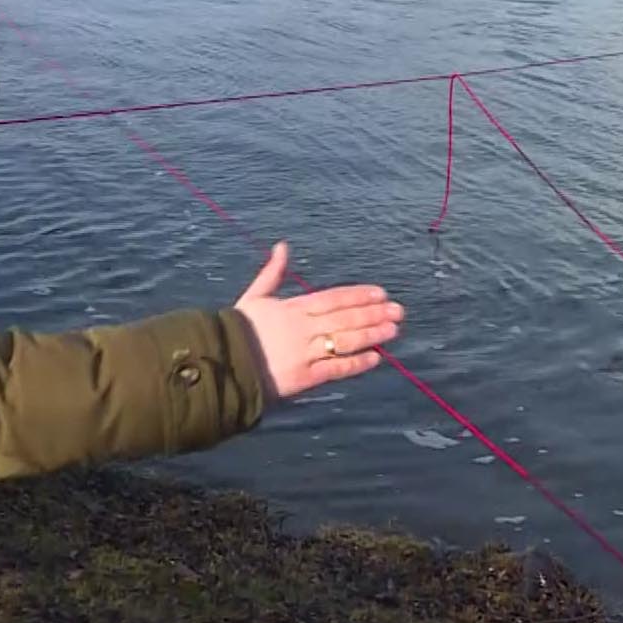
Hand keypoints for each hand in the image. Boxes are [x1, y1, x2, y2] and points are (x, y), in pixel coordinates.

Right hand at [233, 242, 402, 399]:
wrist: (223, 364)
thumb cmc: (238, 329)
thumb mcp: (254, 296)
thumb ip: (272, 273)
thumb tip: (282, 246)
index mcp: (292, 308)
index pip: (332, 298)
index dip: (358, 296)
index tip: (380, 293)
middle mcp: (302, 329)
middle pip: (344, 319)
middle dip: (373, 314)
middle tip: (398, 311)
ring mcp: (305, 353)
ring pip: (345, 342)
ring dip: (371, 336)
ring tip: (393, 331)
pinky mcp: (304, 377)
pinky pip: (335, 369)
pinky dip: (356, 363)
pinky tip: (375, 358)